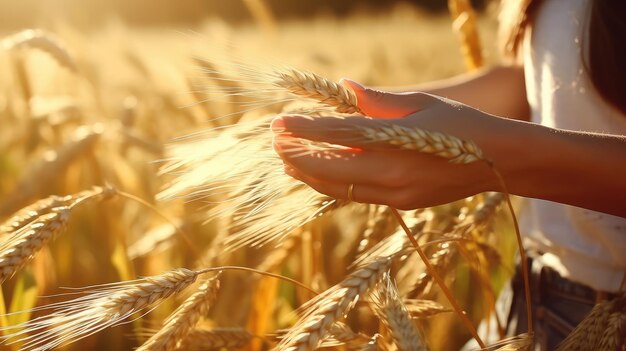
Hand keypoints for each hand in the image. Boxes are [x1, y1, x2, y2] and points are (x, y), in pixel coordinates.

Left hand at [271, 80, 505, 209]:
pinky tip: (316, 174)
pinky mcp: (400, 204)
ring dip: (308, 173)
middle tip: (275, 140)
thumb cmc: (463, 124)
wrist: (499, 162)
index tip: (278, 123)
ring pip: (337, 188)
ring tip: (285, 159)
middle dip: (296, 155)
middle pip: (328, 168)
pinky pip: (354, 195)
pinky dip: (330, 184)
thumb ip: (379, 100)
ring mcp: (395, 194)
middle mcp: (392, 174)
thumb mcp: (422, 104)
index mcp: (397, 143)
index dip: (303, 130)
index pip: (336, 137)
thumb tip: (344, 88)